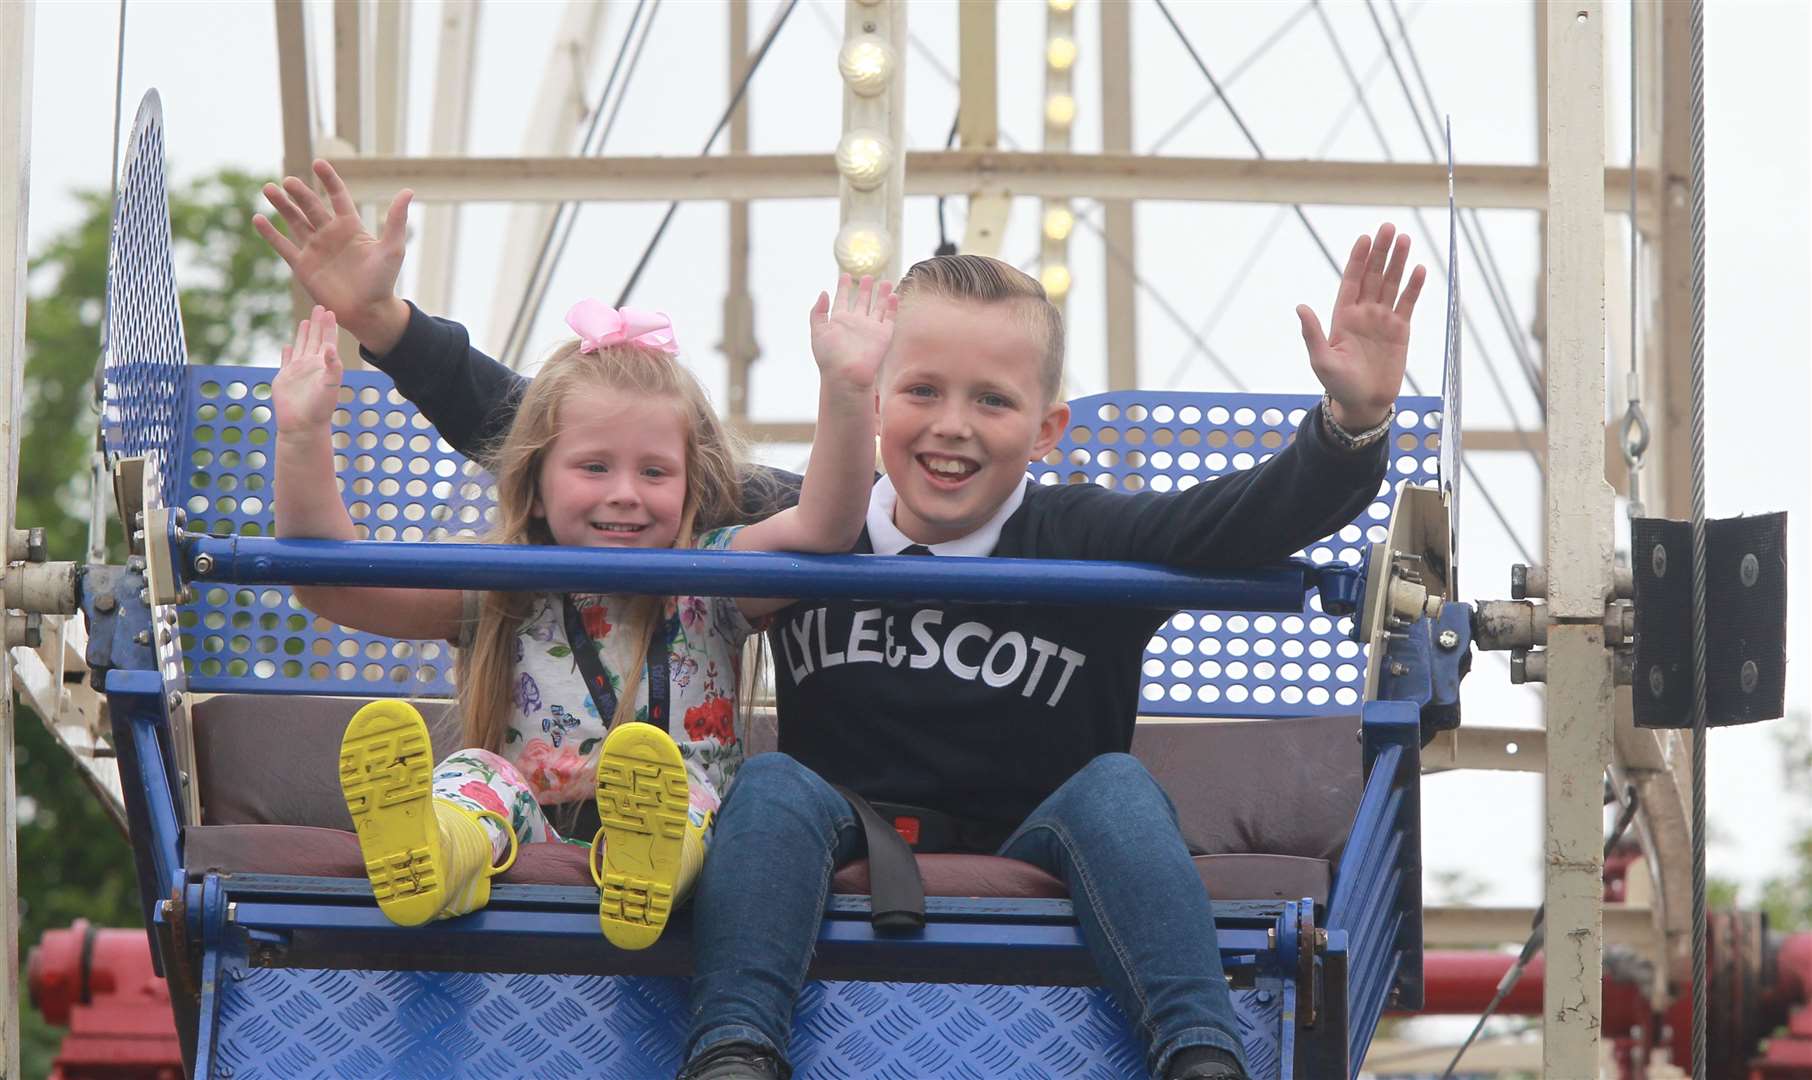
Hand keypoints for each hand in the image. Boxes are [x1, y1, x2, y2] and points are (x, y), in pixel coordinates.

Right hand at [252, 159, 412, 353]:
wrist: (368, 311)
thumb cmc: (383, 281)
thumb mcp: (392, 248)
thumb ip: (396, 220)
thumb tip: (408, 191)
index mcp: (351, 227)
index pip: (338, 196)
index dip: (328, 180)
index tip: (318, 163)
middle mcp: (331, 234)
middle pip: (311, 206)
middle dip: (299, 192)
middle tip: (288, 181)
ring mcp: (315, 249)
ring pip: (294, 221)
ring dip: (282, 205)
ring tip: (268, 188)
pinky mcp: (303, 266)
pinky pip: (283, 246)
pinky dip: (270, 234)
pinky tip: (258, 218)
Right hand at [274, 307, 343, 437]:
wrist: (302, 426)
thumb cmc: (320, 409)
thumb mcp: (330, 385)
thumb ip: (333, 366)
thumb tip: (329, 346)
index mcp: (324, 365)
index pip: (328, 340)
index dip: (329, 326)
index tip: (331, 311)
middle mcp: (312, 366)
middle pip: (315, 339)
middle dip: (317, 323)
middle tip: (320, 307)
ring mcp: (298, 371)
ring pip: (301, 347)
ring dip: (303, 334)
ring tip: (306, 321)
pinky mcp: (285, 378)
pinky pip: (286, 361)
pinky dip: (287, 353)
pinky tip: (287, 346)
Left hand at [809, 274, 897, 392]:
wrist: (847, 374)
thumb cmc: (830, 357)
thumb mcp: (817, 331)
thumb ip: (818, 311)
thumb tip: (823, 292)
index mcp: (839, 322)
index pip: (841, 300)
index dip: (843, 287)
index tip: (845, 275)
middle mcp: (855, 324)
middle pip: (861, 302)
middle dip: (865, 289)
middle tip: (868, 276)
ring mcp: (870, 329)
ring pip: (878, 308)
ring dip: (882, 295)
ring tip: (886, 282)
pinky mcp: (883, 335)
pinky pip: (889, 318)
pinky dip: (892, 307)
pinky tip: (894, 296)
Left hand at [1296, 223, 1426, 430]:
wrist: (1364, 403)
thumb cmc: (1339, 384)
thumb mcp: (1321, 360)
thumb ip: (1313, 333)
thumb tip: (1300, 307)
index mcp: (1342, 316)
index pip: (1351, 280)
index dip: (1358, 259)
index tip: (1364, 238)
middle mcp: (1363, 312)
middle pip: (1373, 275)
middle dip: (1380, 252)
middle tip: (1388, 227)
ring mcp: (1382, 319)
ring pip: (1391, 284)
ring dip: (1398, 262)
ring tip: (1405, 239)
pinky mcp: (1400, 330)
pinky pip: (1408, 303)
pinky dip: (1414, 287)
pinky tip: (1420, 269)